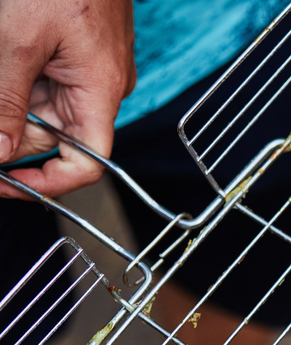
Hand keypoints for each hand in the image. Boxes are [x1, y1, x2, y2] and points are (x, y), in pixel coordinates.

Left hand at [0, 0, 135, 198]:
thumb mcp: (16, 38)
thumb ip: (5, 102)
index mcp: (100, 90)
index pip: (86, 163)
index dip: (46, 182)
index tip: (3, 183)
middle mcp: (102, 86)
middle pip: (53, 136)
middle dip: (8, 134)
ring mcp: (90, 68)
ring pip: (41, 107)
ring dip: (7, 102)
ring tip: (1, 58)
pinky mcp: (76, 51)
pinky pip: (42, 81)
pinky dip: (14, 81)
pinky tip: (4, 59)